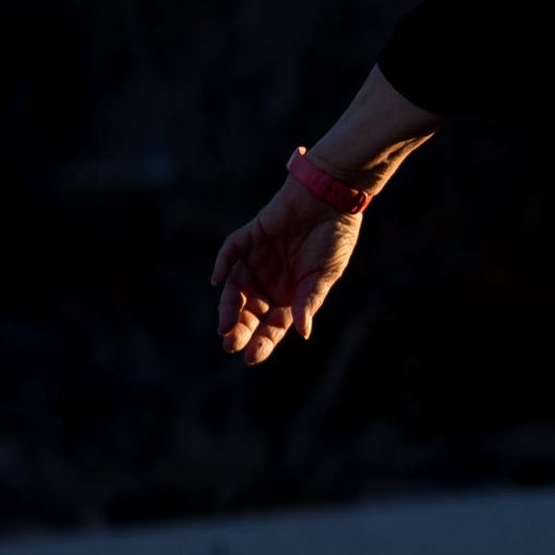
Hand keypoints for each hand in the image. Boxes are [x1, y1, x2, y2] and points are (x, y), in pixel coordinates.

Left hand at [211, 178, 363, 365]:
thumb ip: (310, 299)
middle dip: (240, 329)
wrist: (331, 198)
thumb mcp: (326, 273)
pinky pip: (231, 252)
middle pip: (249, 311)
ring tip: (226, 326)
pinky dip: (223, 264)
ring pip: (235, 288)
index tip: (252, 357)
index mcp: (291, 295)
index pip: (273, 324)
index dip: (263, 341)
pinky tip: (219, 280)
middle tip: (231, 344)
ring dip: (228, 307)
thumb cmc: (335, 237)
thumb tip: (303, 332)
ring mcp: (257, 260)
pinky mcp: (250, 237)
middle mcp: (270, 281)